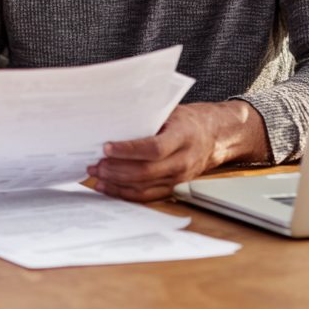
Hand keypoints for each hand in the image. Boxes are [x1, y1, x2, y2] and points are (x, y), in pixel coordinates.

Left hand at [87, 101, 270, 202]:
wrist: (214, 136)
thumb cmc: (186, 120)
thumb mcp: (169, 111)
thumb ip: (146, 117)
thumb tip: (112, 119)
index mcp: (183, 136)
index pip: (154, 148)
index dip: (128, 150)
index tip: (106, 147)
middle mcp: (183, 161)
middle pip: (146, 171)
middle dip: (116, 170)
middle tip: (95, 164)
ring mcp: (179, 178)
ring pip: (144, 187)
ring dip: (117, 183)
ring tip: (96, 175)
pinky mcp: (173, 188)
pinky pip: (147, 196)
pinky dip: (125, 194)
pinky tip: (109, 187)